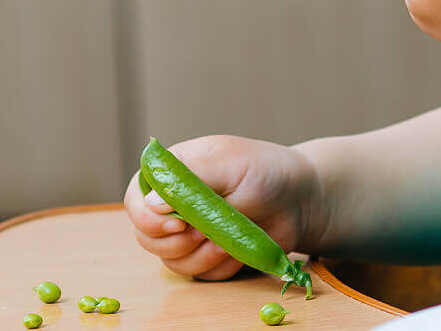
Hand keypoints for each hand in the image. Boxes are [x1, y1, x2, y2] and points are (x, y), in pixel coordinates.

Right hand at [123, 134, 322, 279]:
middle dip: (177, 241)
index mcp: (175, 171)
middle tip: (206, 233)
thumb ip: (190, 180)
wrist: (303, 201)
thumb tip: (150, 203)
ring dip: (200, 256)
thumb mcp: (232, 164)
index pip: (136, 196)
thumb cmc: (269, 172)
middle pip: (146, 236)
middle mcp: (176, 203)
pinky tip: (238, 249)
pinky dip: (219, 267)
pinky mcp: (207, 256)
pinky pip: (199, 275)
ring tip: (228, 240)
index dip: (146, 216)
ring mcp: (190, 232)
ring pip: (170, 260)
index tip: (177, 223)